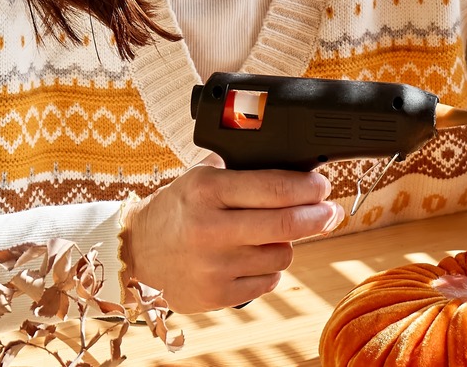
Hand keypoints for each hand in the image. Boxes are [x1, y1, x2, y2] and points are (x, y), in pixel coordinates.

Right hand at [121, 154, 343, 311]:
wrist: (136, 251)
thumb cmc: (178, 209)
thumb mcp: (202, 176)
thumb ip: (244, 171)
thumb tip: (299, 171)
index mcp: (207, 189)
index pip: (275, 187)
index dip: (309, 188)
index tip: (323, 188)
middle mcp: (210, 228)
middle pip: (287, 224)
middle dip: (319, 216)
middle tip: (330, 211)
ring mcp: (214, 265)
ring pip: (282, 254)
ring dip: (287, 243)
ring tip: (270, 235)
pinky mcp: (217, 295)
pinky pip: (268, 281)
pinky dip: (269, 269)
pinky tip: (253, 257)